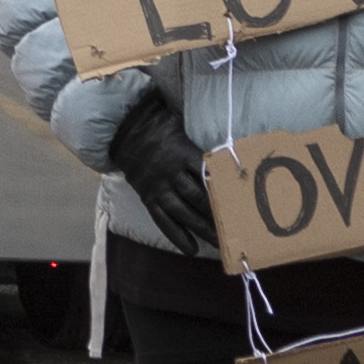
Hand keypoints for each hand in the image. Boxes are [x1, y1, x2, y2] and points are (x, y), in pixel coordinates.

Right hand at [106, 75, 223, 260]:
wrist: (123, 133)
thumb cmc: (158, 126)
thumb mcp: (177, 119)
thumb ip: (197, 123)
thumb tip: (220, 114)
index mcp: (182, 153)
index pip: (207, 173)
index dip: (222, 188)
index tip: (239, 201)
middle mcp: (171, 173)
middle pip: (198, 197)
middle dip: (217, 214)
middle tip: (236, 228)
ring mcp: (159, 188)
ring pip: (183, 213)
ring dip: (202, 229)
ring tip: (220, 243)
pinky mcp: (149, 199)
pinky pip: (163, 221)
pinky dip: (177, 236)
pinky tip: (192, 249)